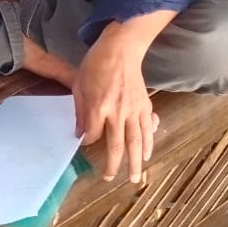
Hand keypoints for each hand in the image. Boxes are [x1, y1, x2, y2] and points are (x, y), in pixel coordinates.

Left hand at [73, 32, 158, 182]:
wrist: (122, 48)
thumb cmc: (96, 64)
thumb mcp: (79, 85)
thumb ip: (80, 112)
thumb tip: (81, 133)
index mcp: (99, 106)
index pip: (93, 135)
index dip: (88, 142)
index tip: (84, 143)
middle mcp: (118, 112)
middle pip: (117, 146)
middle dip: (113, 165)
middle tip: (109, 179)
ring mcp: (134, 110)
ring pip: (137, 142)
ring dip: (136, 162)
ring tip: (134, 177)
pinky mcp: (145, 105)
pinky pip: (148, 129)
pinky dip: (148, 143)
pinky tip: (146, 154)